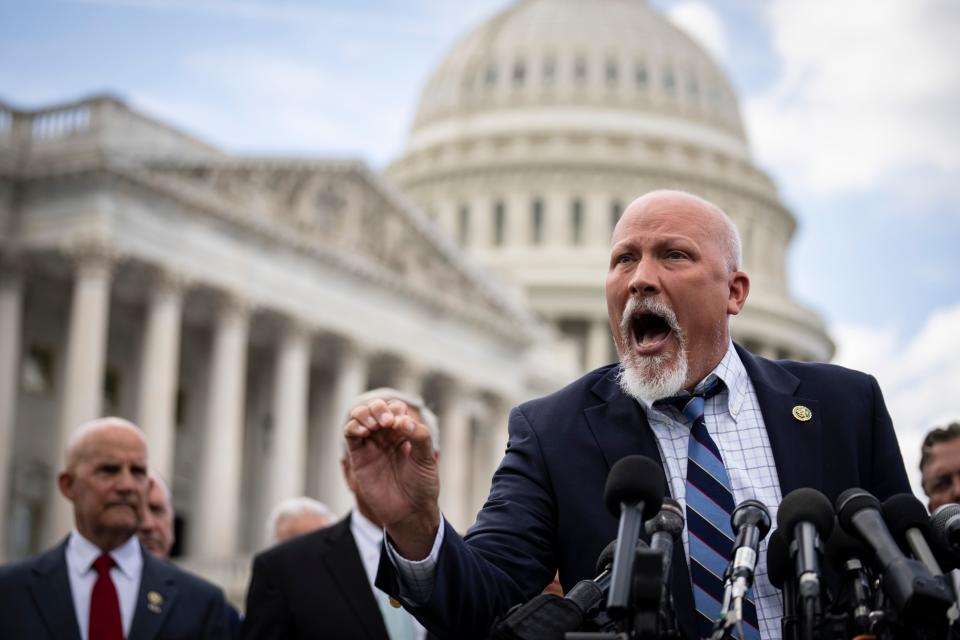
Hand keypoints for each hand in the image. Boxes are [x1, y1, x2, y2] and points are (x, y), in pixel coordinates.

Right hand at [344, 398, 439, 558]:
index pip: (395, 408)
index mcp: (404, 432)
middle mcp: (386, 435)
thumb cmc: (421, 485)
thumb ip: (419, 436)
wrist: (410, 512)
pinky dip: (354, 426)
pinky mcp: (359, 456)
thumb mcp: (426, 458)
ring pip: (360, 417)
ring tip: (374, 426)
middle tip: (386, 421)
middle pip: (376, 408)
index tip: (400, 423)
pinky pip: (350, 434)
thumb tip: (402, 420)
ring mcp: (372, 444)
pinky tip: (364, 431)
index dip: (395, 409)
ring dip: (365, 414)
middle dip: (378, 408)